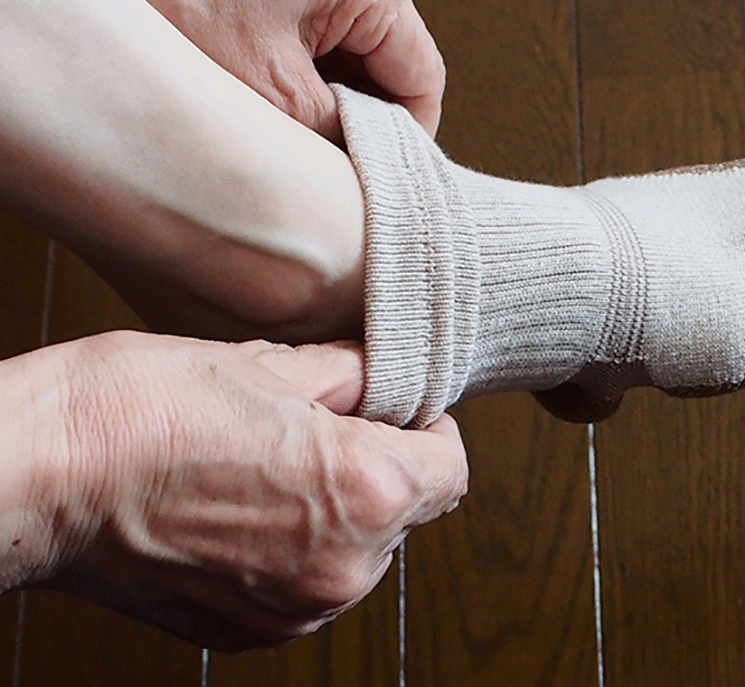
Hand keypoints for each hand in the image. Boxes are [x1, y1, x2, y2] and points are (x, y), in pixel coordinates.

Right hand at [9, 332, 466, 650]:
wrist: (41, 477)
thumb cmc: (141, 412)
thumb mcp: (266, 365)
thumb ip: (348, 377)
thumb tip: (380, 375)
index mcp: (365, 491)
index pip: (451, 471)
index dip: (430, 432)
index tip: (401, 413)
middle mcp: (343, 567)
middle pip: (407, 514)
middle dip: (381, 468)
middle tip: (324, 429)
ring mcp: (295, 610)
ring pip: (359, 554)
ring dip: (338, 513)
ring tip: (270, 468)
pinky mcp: (250, 631)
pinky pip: (306, 585)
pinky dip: (295, 551)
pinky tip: (242, 507)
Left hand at [31, 0, 444, 141]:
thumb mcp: (272, 96)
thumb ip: (341, 134)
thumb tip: (370, 164)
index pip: (422, 74)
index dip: (410, 136)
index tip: (386, 175)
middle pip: (389, 58)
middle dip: (363, 113)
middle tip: (330, 159)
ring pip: (351, 44)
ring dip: (328, 89)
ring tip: (288, 121)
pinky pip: (316, 20)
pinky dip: (301, 62)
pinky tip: (269, 89)